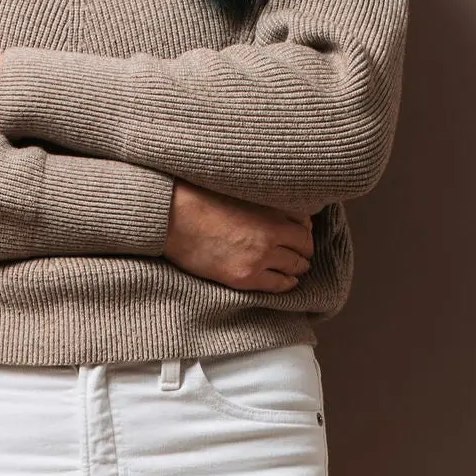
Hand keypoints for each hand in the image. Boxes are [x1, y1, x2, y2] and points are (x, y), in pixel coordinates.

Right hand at [165, 182, 314, 291]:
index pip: (304, 221)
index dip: (303, 227)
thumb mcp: (237, 190)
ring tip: (297, 266)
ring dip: (298, 266)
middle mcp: (270, 233)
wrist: (171, 217)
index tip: (299, 231)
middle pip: (304, 245)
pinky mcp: (246, 277)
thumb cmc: (197, 197)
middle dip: (304, 248)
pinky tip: (289, 281)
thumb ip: (261, 200)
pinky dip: (287, 283)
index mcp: (268, 207)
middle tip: (301, 252)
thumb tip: (276, 207)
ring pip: (295, 266)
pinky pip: (278, 285)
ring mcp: (259, 257)